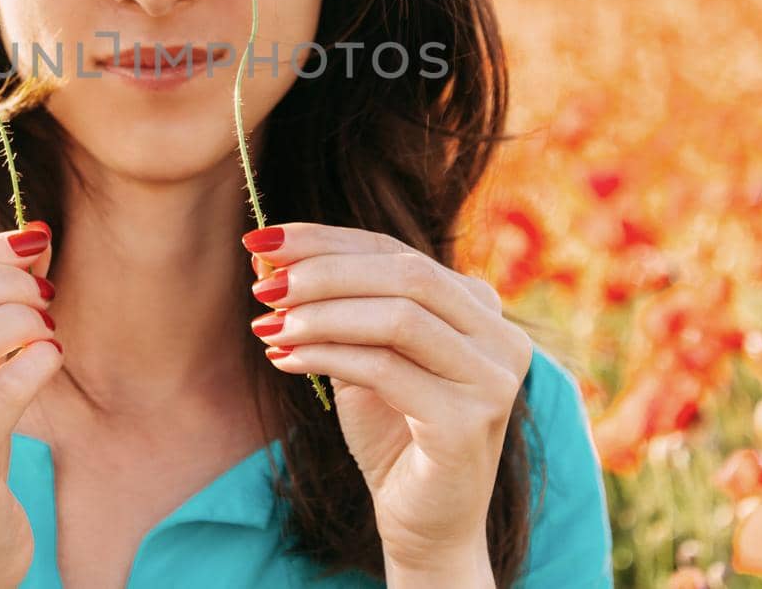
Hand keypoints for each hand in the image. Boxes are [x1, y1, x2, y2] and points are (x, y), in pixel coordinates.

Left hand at [244, 222, 532, 573]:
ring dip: (320, 315)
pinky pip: (386, 370)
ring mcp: (493, 378)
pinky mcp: (470, 422)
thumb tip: (268, 252)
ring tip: (268, 325)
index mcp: (478, 306)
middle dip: (322, 271)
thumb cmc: (391, 431)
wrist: (424, 521)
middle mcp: (500, 335)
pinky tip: (285, 360)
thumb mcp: (359, 353)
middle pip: (404, 274)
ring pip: (397, 317)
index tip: (261, 239)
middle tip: (262, 285)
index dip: (325, 240)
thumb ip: (331, 305)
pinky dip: (327, 357)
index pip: (395, 250)